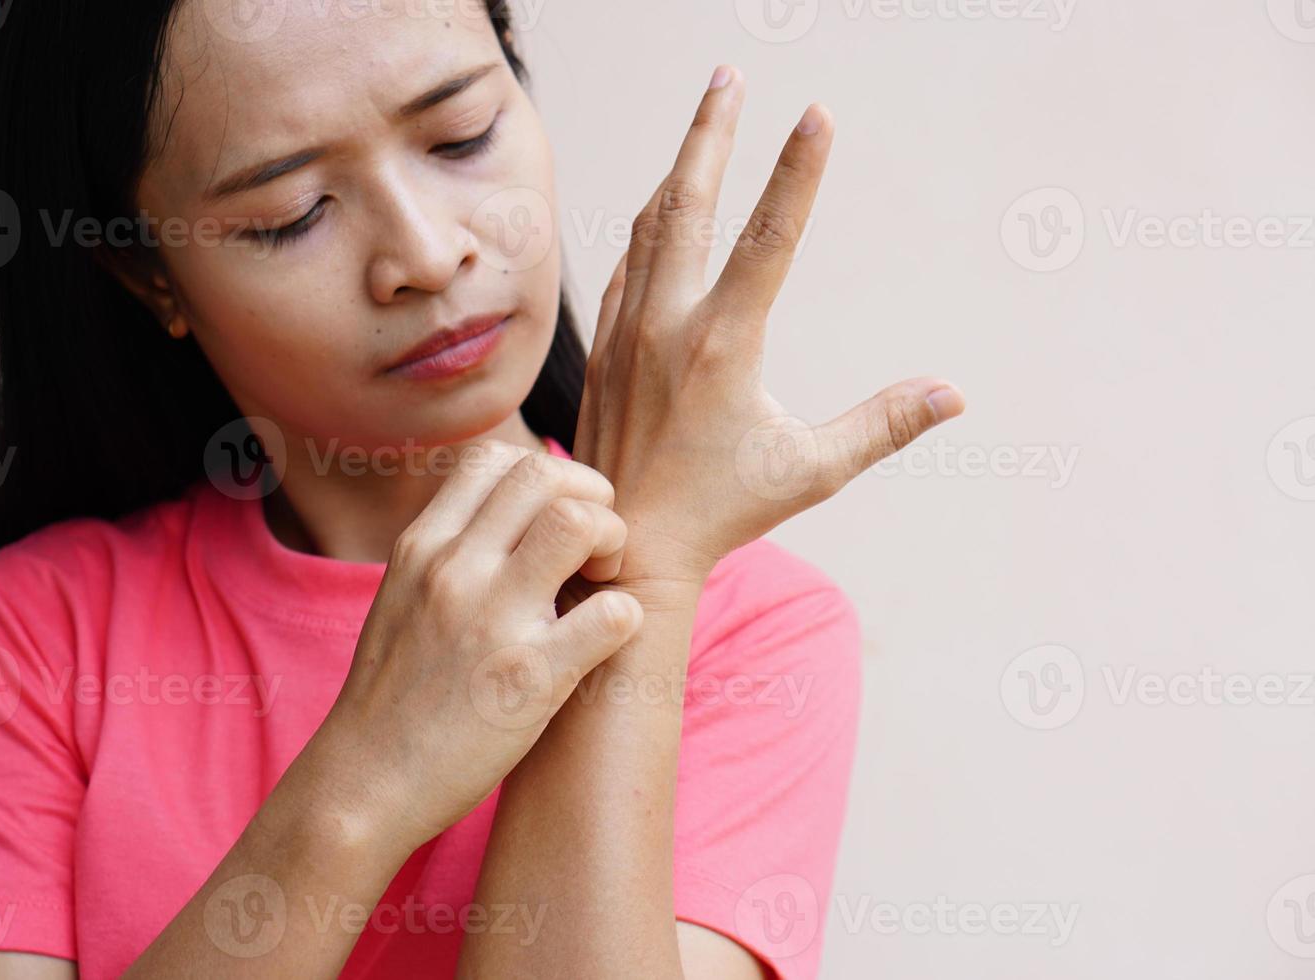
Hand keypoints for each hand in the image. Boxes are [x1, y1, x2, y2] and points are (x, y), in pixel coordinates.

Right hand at [321, 441, 642, 848]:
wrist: (365, 783)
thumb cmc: (394, 693)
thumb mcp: (404, 594)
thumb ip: (451, 548)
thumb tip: (509, 513)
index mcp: (422, 545)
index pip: (495, 458)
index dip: (546, 474)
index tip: (557, 516)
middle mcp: (454, 569)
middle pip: (545, 475)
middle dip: (592, 497)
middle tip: (597, 546)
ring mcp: (492, 621)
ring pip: (580, 524)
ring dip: (613, 543)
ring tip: (603, 583)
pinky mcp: (531, 679)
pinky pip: (611, 614)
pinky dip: (624, 617)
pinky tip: (606, 637)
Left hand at [573, 65, 965, 589]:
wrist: (624, 544)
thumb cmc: (723, 511)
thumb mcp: (812, 471)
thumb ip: (882, 425)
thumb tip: (953, 394)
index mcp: (724, 345)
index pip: (769, 237)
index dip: (797, 172)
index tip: (818, 113)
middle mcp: (669, 326)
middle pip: (689, 203)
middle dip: (711, 131)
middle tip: (729, 76)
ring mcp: (630, 332)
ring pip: (650, 226)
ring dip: (679, 168)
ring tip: (703, 123)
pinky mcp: (608, 347)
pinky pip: (627, 264)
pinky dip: (650, 224)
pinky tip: (663, 208)